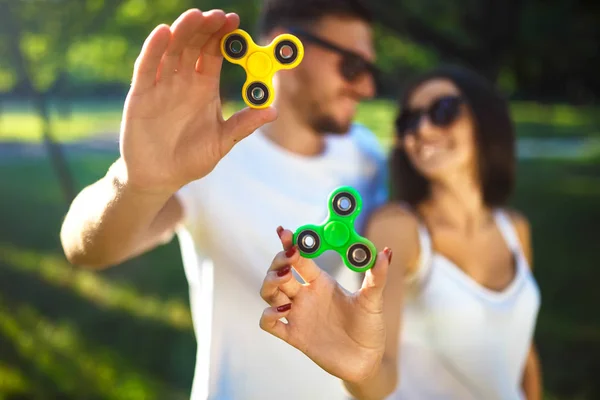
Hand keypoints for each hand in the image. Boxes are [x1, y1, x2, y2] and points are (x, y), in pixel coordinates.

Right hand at [119, 9, 276, 193]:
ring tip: (194, 16)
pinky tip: (163, 33)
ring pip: (171, 51)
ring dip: (182, 32)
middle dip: (205, 29)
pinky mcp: (140, 94)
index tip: (234, 20)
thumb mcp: (222, 141)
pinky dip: (154, 49)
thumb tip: (273, 111)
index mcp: (204, 88)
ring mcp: (161, 85)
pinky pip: (147, 67)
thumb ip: (243, 124)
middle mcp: (183, 81)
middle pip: (194, 46)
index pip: (214, 54)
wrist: (160, 177)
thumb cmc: (191, 159)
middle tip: (217, 14)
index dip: (223, 37)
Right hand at [259, 227, 391, 383]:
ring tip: (285, 278)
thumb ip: (377, 276)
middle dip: (278, 261)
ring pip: (269, 293)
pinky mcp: (294, 336)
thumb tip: (387, 252)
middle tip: (288, 258)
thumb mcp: (374, 300)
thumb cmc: (369, 327)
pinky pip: (269, 323)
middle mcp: (305, 295)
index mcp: (320, 282)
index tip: (287, 233)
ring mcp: (297, 315)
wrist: (366, 361)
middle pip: (278, 271)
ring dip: (270, 282)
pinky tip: (282, 311)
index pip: (299, 258)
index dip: (291, 244)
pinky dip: (268, 315)